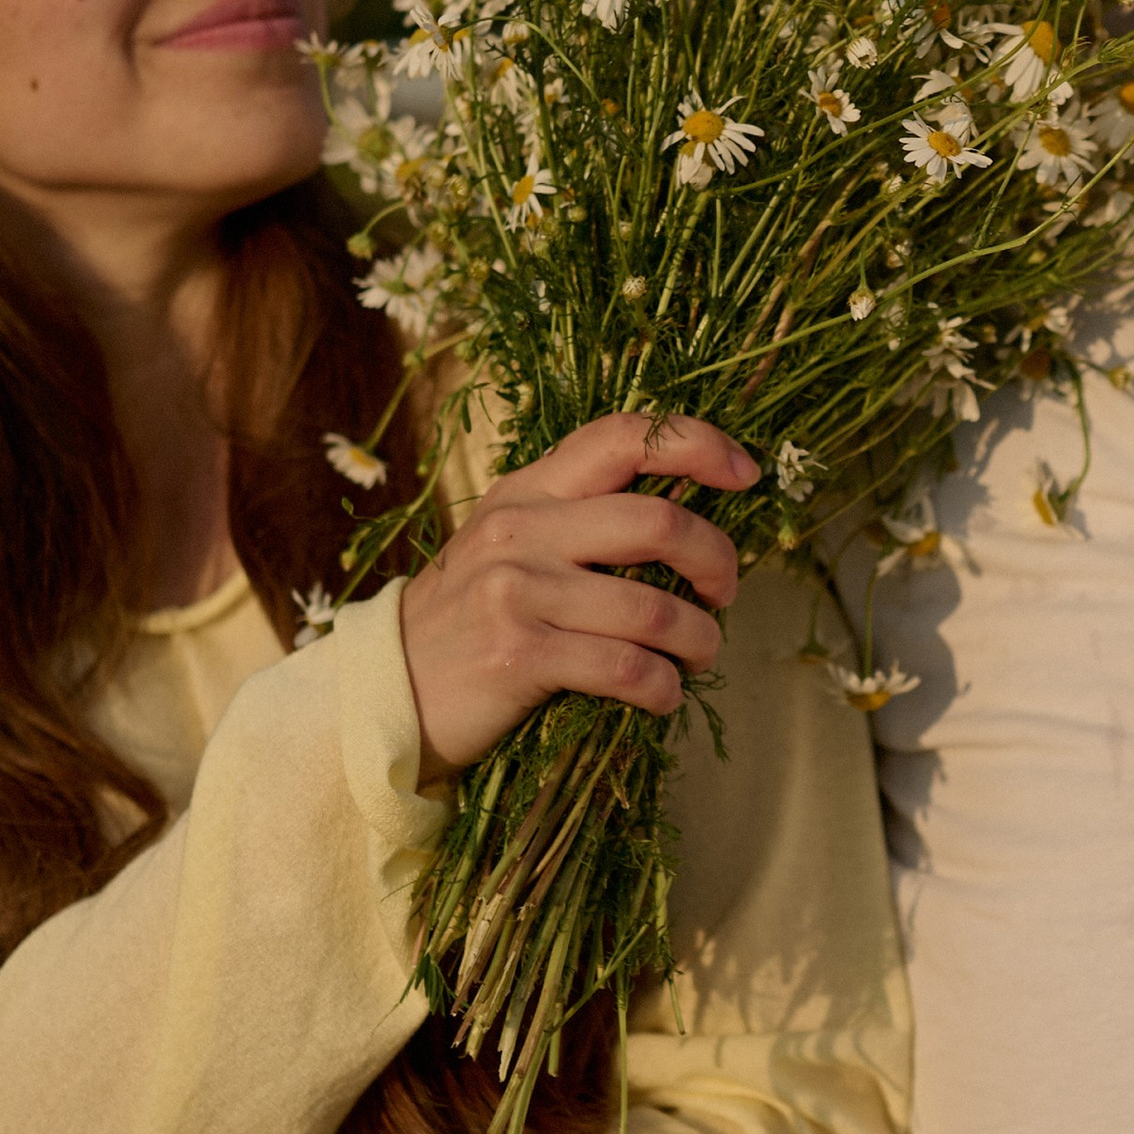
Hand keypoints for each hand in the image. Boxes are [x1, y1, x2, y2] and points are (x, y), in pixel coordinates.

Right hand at [400, 410, 759, 778]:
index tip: (745, 476)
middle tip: (725, 592)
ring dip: (699, 639)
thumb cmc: (470, 619)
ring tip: (698, 655)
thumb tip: (686, 519)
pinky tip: (662, 697)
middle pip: (659, 522)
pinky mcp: (519, 654)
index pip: (622, 437)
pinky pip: (626, 668)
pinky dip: (662, 688)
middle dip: (716, 559)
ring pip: (654, 607)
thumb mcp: (510, 545)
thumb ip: (578, 518)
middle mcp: (522, 528)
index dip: (697, 444)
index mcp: (528, 488)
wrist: (387, 690)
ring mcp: (517, 590)